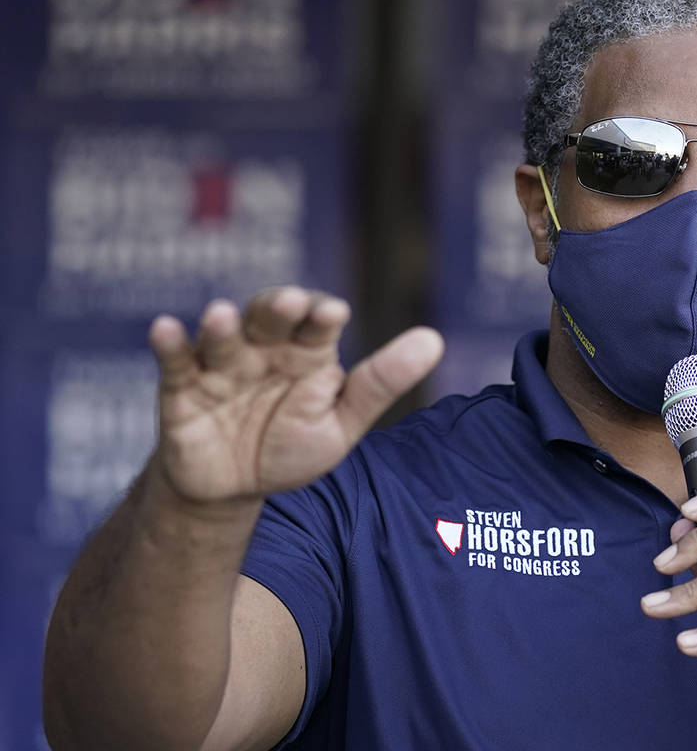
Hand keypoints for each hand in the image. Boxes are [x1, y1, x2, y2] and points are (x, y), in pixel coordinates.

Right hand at [148, 286, 442, 503]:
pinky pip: (175, 361)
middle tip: (291, 303)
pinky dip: (169, 344)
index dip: (322, 315)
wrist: (232, 488)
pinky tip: (166, 329)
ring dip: (222, 325)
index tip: (333, 313)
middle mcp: (264, 349)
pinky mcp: (181, 389)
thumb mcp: (341, 421)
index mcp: (307, 353)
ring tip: (222, 316)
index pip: (317, 324)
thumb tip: (435, 339)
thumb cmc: (290, 446)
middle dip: (278, 307)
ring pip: (221, 336)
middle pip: (269, 318)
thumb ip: (381, 383)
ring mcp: (221, 366)